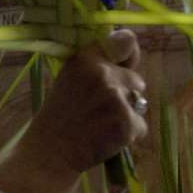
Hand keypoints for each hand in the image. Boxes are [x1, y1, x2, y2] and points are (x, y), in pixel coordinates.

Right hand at [0, 30, 146, 192]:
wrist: (51, 152)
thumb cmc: (61, 116)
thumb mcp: (71, 78)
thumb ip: (97, 66)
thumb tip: (127, 58)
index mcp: (86, 58)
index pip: (126, 40)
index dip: (129, 55)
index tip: (123, 67)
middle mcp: (101, 73)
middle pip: (137, 80)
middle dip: (126, 94)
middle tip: (100, 109)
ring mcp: (115, 98)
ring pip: (140, 104)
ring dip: (127, 115)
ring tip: (100, 124)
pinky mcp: (126, 122)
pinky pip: (141, 126)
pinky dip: (128, 135)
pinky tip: (106, 138)